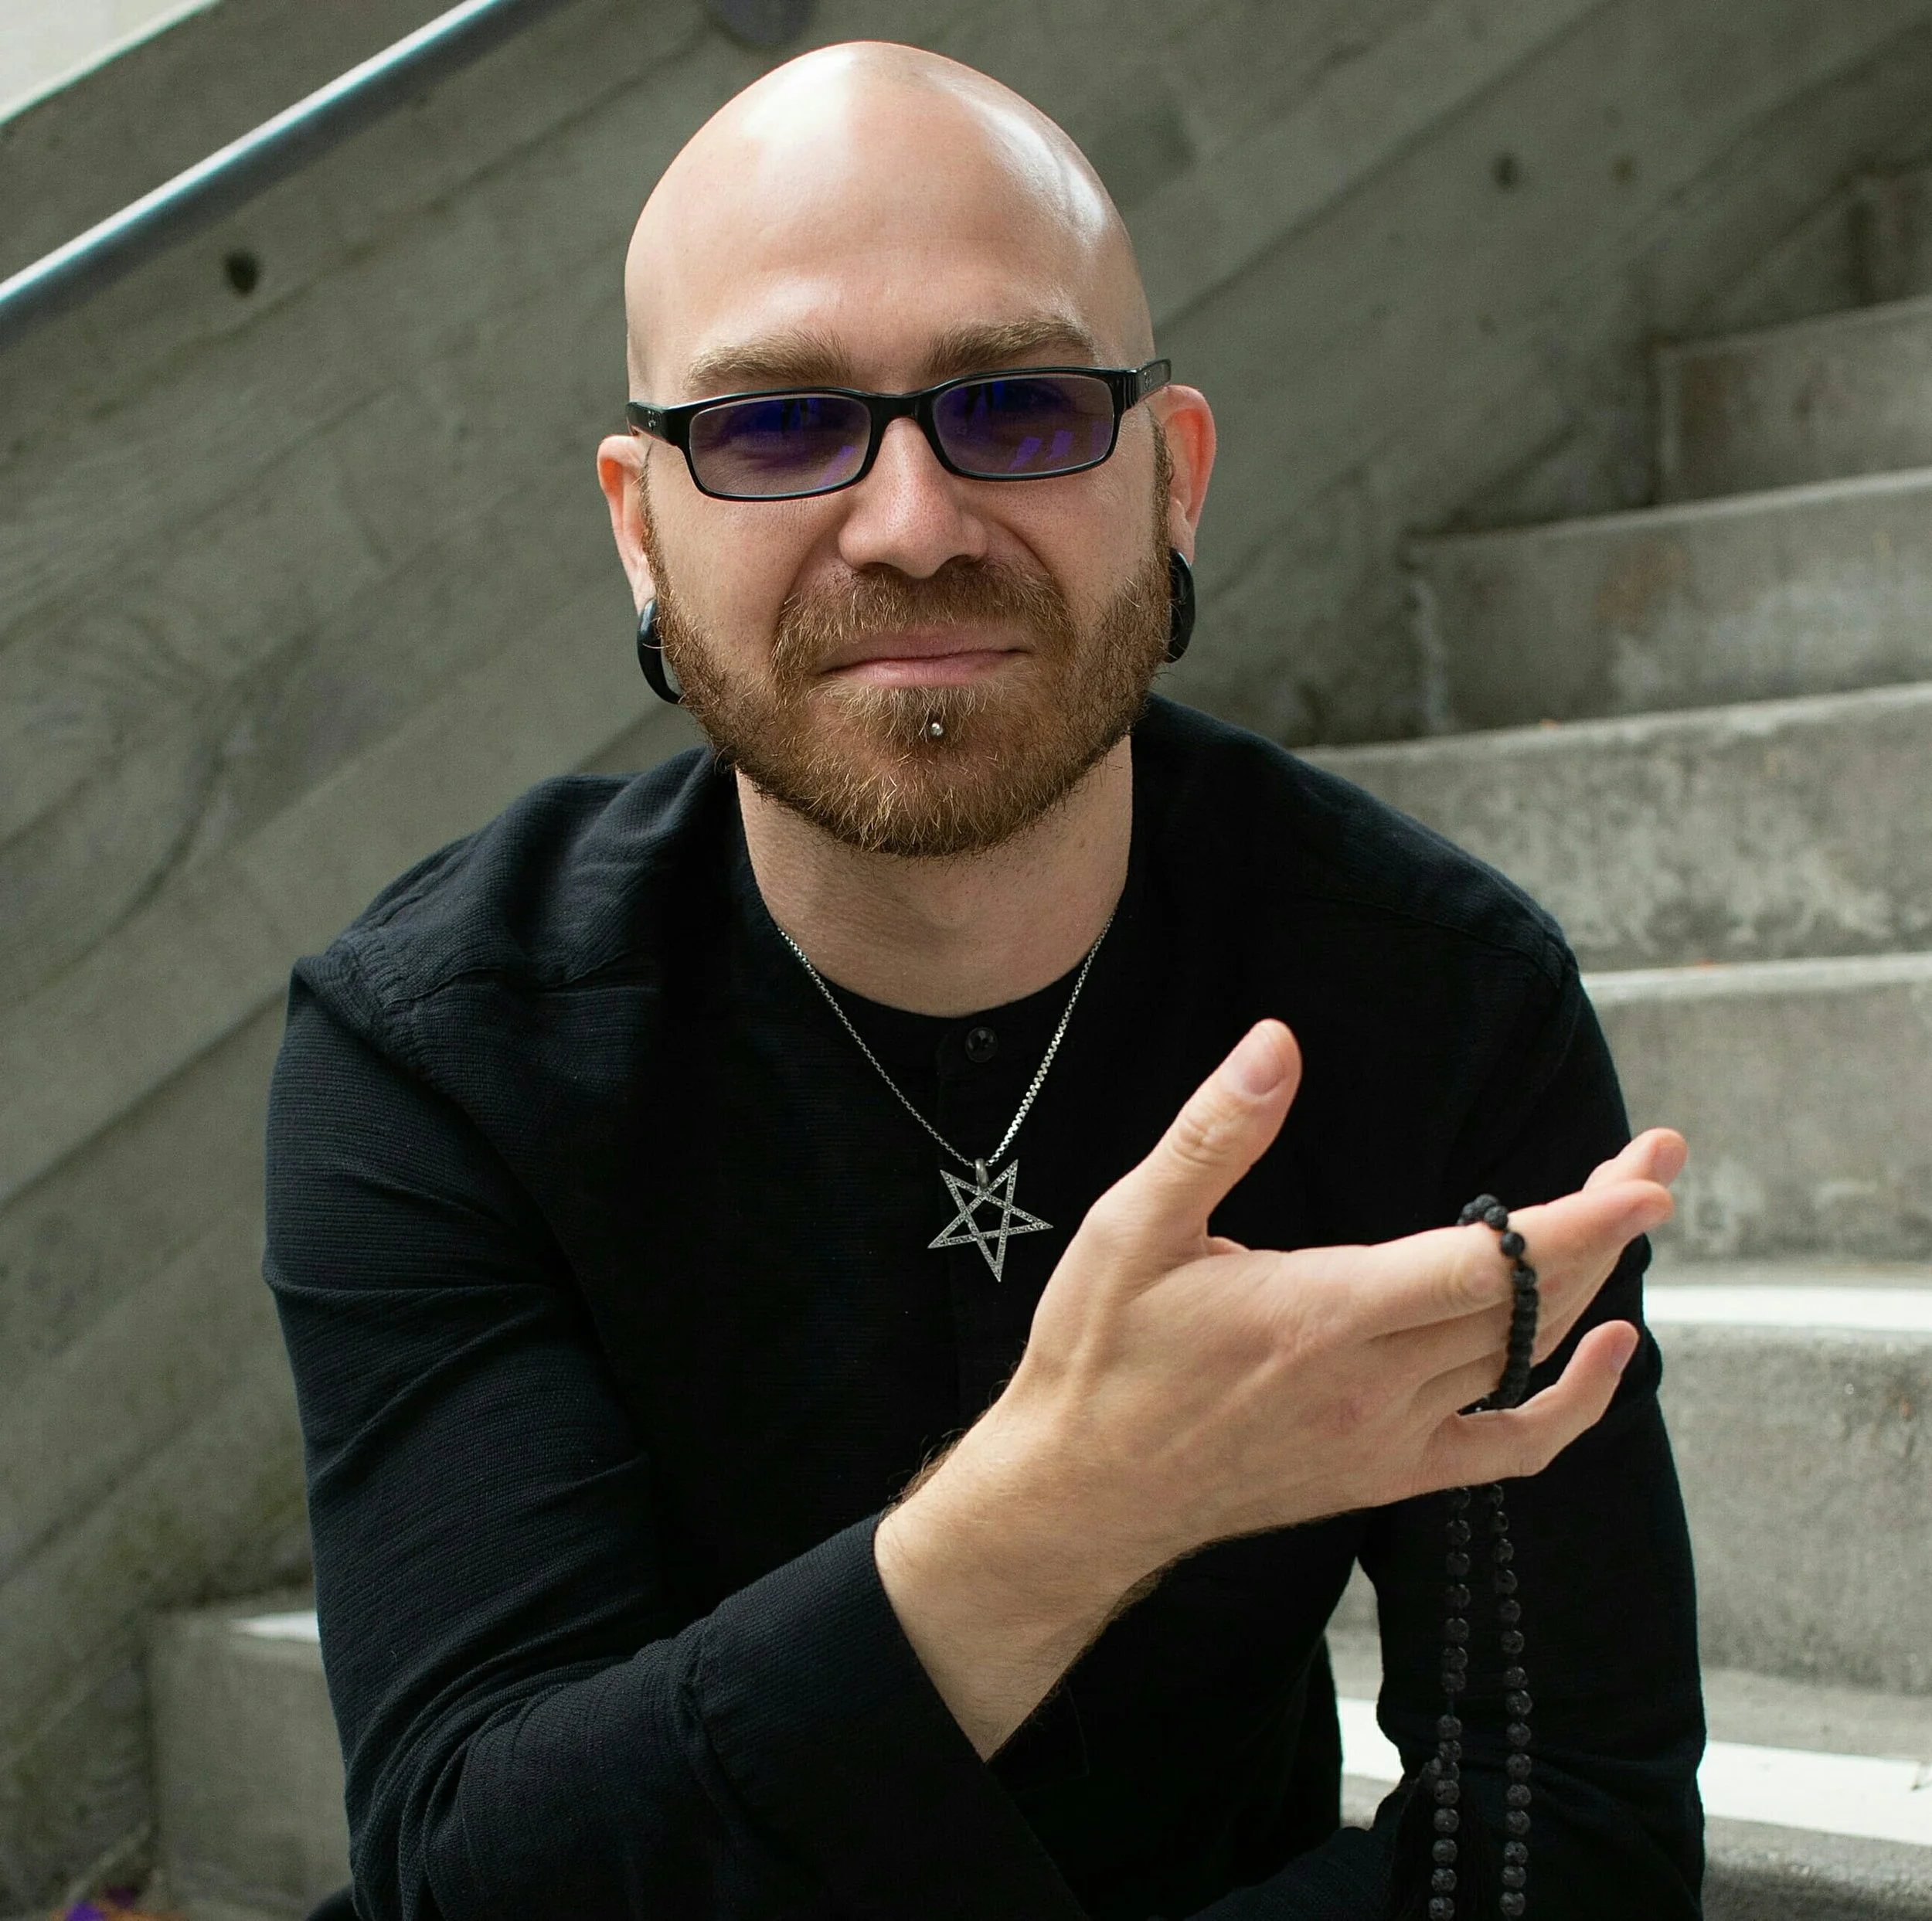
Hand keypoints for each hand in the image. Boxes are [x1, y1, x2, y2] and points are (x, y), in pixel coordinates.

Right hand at [875, 1021, 1683, 1755]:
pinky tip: (1609, 1349)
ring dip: (1586, 1284)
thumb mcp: (1133, 1225)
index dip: (1578, 1220)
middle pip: (1525, 1303)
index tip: (1647, 1177)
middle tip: (1652, 1154)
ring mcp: (1387, 1437)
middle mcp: (1373, 1384)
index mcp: (1322, 1315)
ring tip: (1624, 1213)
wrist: (1081, 1491)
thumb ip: (1214, 1134)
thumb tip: (1276, 1043)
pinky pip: (1508, 1446)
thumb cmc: (1100, 1352)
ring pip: (1521, 1356)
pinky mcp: (1384, 1473)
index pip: (1485, 1266)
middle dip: (1603, 1226)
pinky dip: (1574, 1403)